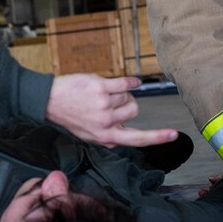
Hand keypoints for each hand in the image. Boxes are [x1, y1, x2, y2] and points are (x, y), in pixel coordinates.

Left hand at [46, 73, 178, 147]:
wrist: (48, 101)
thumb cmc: (69, 116)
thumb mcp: (89, 135)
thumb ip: (110, 135)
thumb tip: (128, 131)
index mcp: (105, 137)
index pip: (137, 139)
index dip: (158, 137)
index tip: (174, 135)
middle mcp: (106, 124)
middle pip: (135, 110)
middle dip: (127, 104)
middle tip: (109, 103)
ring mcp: (104, 106)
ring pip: (127, 96)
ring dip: (119, 93)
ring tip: (101, 95)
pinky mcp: (101, 88)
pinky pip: (126, 83)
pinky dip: (131, 81)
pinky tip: (132, 81)